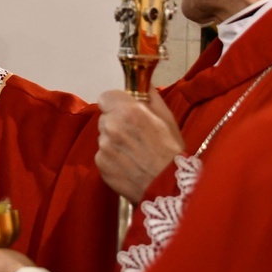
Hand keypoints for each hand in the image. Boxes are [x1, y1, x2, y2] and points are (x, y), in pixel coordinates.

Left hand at [95, 88, 184, 203]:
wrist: (168, 188)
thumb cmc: (171, 151)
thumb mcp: (167, 118)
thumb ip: (150, 97)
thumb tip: (141, 83)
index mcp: (128, 111)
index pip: (106, 96)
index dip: (115, 103)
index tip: (125, 110)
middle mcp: (112, 126)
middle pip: (105, 117)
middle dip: (116, 122)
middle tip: (134, 134)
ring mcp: (103, 147)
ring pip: (103, 136)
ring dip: (113, 141)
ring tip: (134, 152)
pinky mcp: (100, 164)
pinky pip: (102, 154)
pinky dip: (112, 158)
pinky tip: (128, 164)